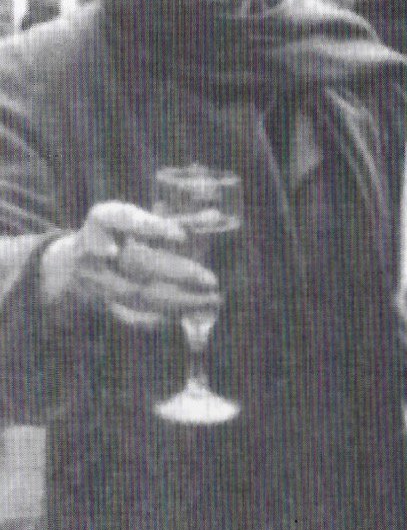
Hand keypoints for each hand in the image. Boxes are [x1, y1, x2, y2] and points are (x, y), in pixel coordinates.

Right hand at [41, 201, 220, 328]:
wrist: (68, 265)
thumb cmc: (113, 232)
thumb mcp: (134, 217)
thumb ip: (173, 218)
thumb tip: (215, 216)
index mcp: (104, 219)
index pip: (123, 219)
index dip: (151, 226)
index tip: (182, 236)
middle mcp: (94, 249)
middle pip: (138, 262)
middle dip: (178, 272)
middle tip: (211, 280)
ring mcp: (94, 278)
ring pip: (139, 293)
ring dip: (177, 300)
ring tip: (210, 300)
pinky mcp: (101, 299)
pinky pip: (135, 311)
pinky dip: (164, 313)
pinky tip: (191, 311)